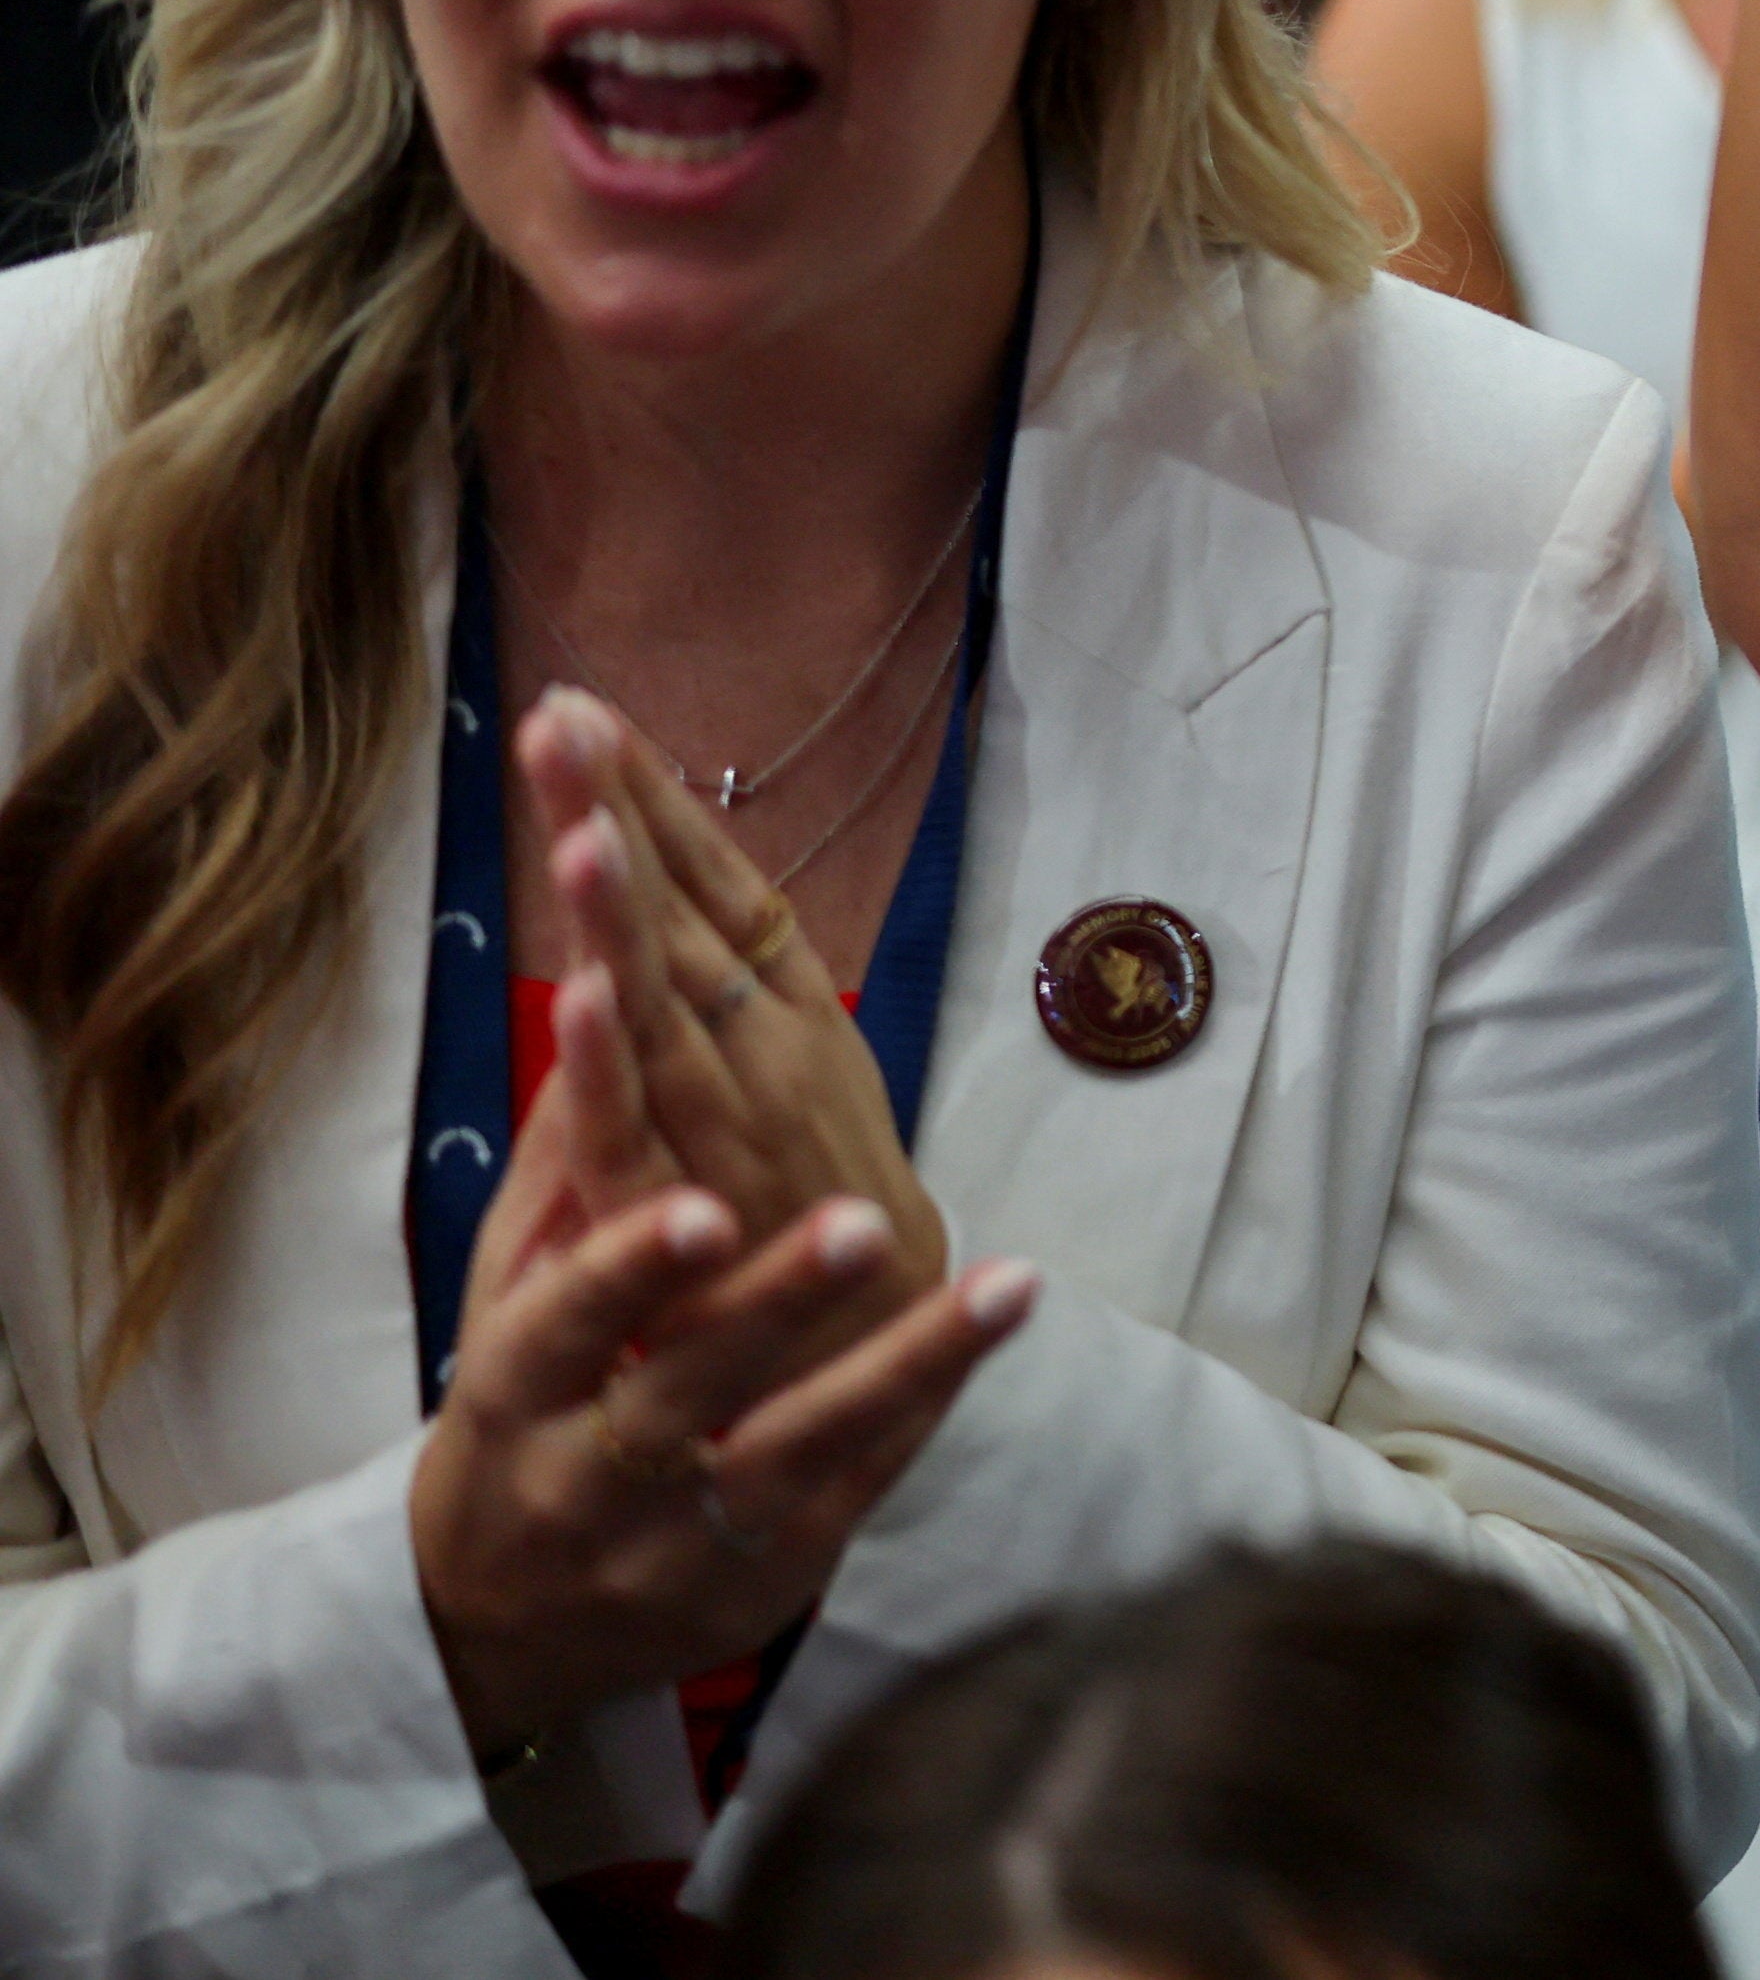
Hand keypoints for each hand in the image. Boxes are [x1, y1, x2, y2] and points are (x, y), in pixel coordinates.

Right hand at [410, 1020, 1038, 1759]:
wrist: (488, 1627)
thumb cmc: (508, 1425)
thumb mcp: (499, 1311)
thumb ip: (561, 1176)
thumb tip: (598, 1005)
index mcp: (507, 1398)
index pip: (562, 1327)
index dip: (630, 1268)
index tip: (703, 1204)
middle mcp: (584, 1480)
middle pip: (685, 1388)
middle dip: (774, 1305)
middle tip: (865, 1217)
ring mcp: (677, 1545)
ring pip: (796, 1453)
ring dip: (906, 1367)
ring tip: (1005, 1286)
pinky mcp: (762, 1578)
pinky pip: (855, 1488)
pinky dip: (923, 1407)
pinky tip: (991, 1330)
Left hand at [521, 693, 948, 1302]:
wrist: (879, 1364)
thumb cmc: (816, 1211)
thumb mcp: (783, 1083)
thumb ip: (715, 998)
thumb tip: (644, 897)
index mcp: (792, 1014)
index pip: (719, 884)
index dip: (657, 802)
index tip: (589, 715)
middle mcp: (772, 1053)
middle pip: (685, 917)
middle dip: (621, 818)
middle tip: (561, 720)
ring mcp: (735, 1132)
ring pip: (667, 1006)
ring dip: (623, 915)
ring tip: (578, 827)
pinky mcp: (688, 1221)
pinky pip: (643, 1133)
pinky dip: (620, 1063)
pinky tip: (587, 995)